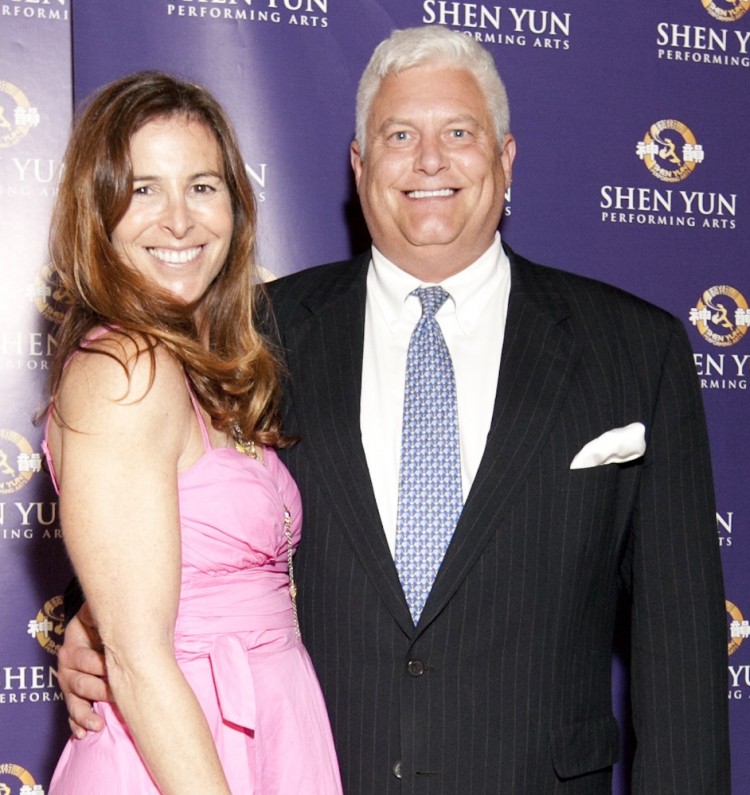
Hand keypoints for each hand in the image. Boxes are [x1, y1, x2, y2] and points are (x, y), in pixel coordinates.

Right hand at [57, 604, 111, 737]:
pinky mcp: (74, 697)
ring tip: (97, 725)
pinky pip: (72, 715)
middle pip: (81, 683)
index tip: (117, 669)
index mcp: (73, 647)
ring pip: (75, 702)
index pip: (86, 660)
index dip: (102, 665)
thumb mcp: (95, 614)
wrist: (95, 631)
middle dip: (100, 691)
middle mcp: (67, 667)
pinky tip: (82, 734)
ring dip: (85, 715)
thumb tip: (97, 607)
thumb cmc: (100, 624)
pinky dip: (77, 725)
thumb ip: (95, 611)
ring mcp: (69, 684)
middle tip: (118, 696)